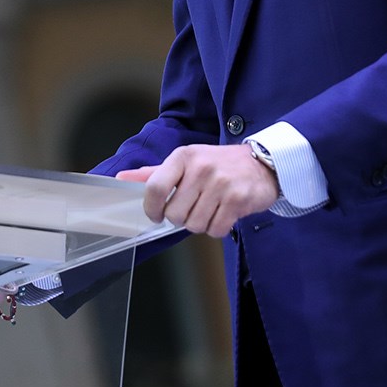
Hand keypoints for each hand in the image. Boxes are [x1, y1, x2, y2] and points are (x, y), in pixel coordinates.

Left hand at [117, 143, 278, 235]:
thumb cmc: (219, 164)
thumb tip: (122, 179)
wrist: (263, 164)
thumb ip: (154, 173)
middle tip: (194, 207)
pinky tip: (225, 213)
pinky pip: (216, 229)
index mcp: (183, 157)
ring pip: (195, 225)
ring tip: (212, 208)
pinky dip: (218, 228)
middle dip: (182, 218)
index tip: (157, 214)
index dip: (152, 208)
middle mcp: (201, 168)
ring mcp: (220, 183)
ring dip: (202, 223)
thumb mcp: (186, 162)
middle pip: (174, 214)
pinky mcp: (238, 199)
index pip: (155, 188)